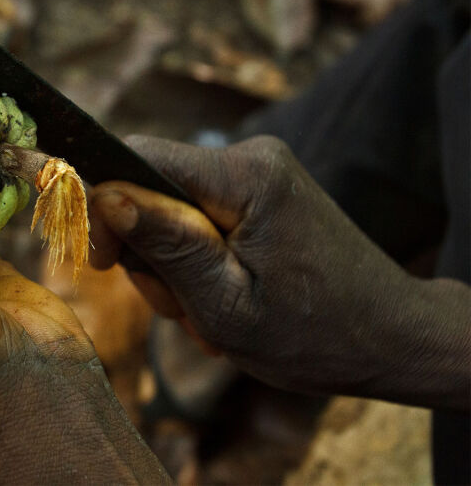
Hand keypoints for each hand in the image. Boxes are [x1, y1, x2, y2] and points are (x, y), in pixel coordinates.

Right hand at [91, 135, 470, 408]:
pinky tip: (223, 295)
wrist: (391, 338)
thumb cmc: (314, 335)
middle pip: (150, 185)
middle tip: (182, 308)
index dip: (105, 204)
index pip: (138, 156)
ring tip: (210, 312)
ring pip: (169, 206)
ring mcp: (257, 171)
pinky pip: (197, 214)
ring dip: (174, 265)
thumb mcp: (226, 304)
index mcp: (246, 176)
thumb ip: (166, 246)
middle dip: (150, 252)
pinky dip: (197, 260)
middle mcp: (250, 157)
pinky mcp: (260, 189)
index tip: (103, 263)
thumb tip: (105, 196)